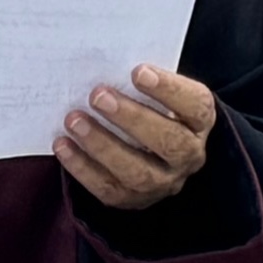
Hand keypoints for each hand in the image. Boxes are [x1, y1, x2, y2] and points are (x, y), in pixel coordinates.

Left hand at [53, 63, 219, 213]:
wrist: (155, 151)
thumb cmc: (153, 108)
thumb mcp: (159, 92)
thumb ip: (145, 80)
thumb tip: (106, 62)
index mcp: (199, 122)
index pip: (195, 105)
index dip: (168, 89)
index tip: (138, 71)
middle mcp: (188, 156)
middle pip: (168, 142)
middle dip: (130, 118)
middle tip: (98, 96)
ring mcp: (163, 182)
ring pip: (136, 171)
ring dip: (102, 145)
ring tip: (74, 120)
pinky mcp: (134, 200)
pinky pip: (108, 189)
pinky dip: (82, 167)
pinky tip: (63, 145)